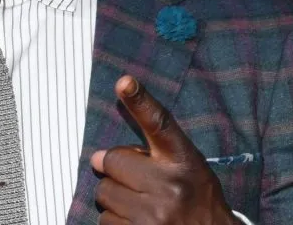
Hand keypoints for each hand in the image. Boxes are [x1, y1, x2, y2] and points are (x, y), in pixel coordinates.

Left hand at [90, 75, 236, 224]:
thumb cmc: (196, 200)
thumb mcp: (187, 167)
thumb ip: (149, 154)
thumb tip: (96, 157)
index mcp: (183, 160)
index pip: (159, 124)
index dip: (140, 101)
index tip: (125, 82)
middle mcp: (170, 185)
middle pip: (112, 162)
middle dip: (116, 172)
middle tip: (137, 183)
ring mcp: (154, 214)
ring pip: (104, 193)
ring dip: (115, 200)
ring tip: (141, 206)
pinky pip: (105, 220)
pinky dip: (115, 222)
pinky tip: (137, 222)